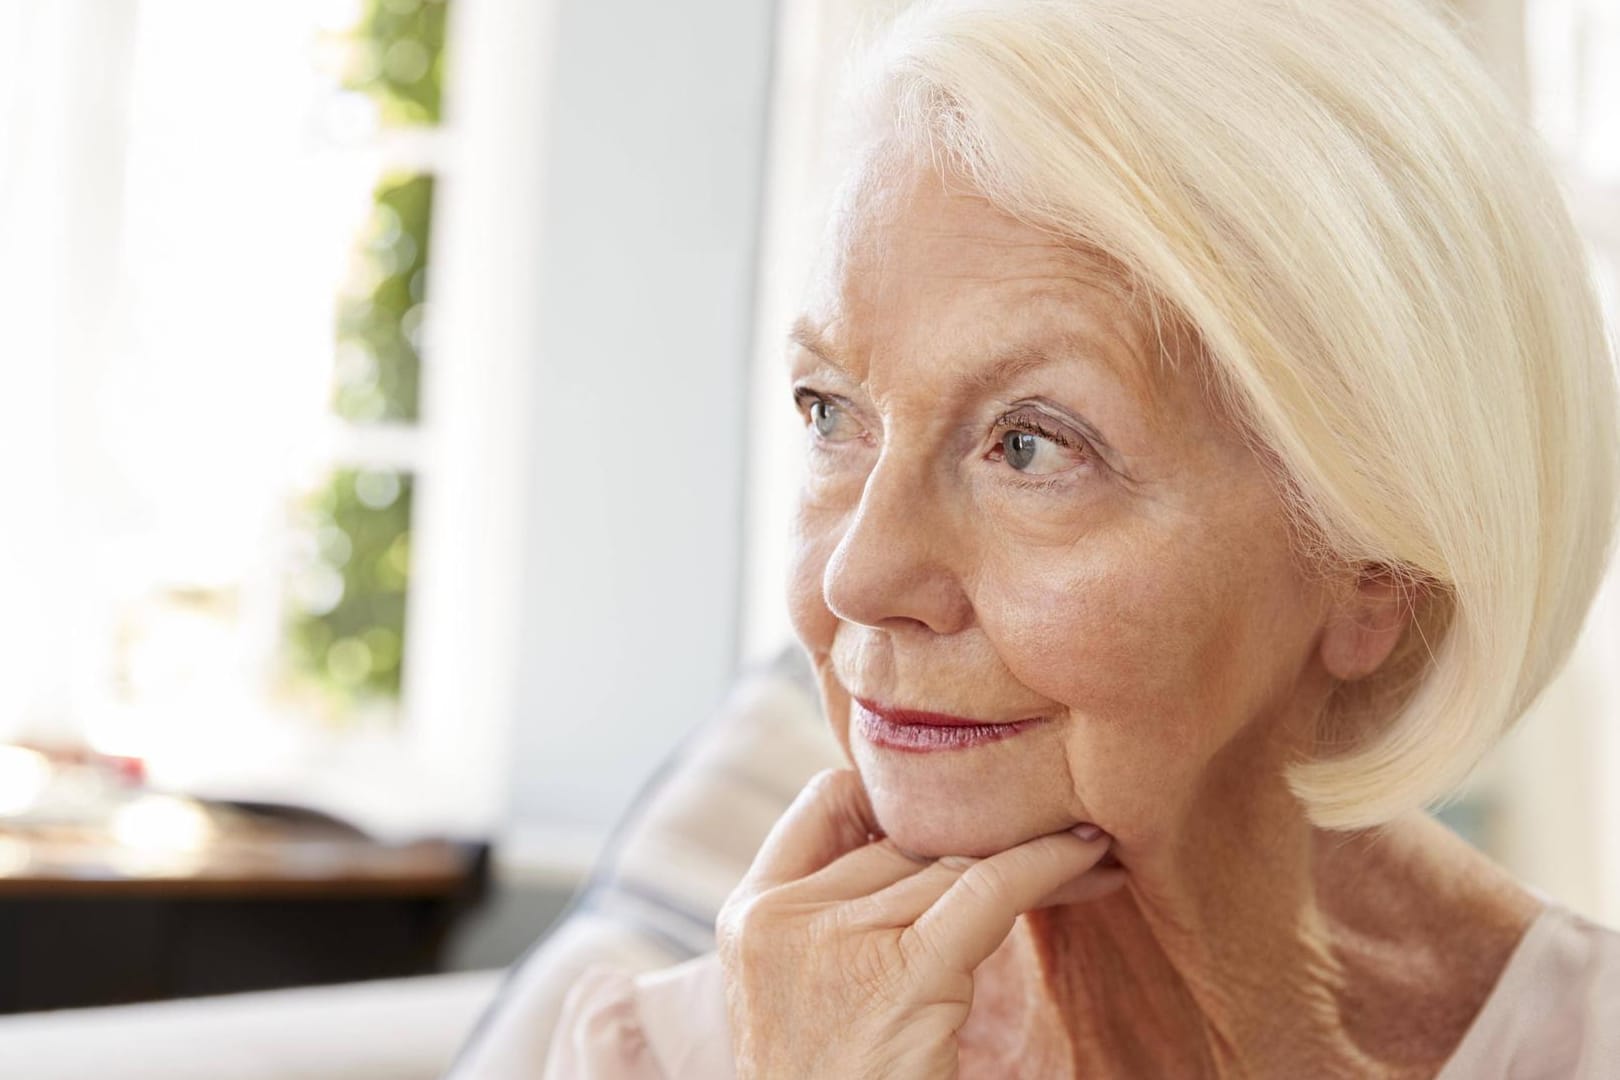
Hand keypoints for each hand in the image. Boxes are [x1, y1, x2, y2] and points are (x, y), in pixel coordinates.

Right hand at [715, 768, 1124, 1078]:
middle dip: (979, 831)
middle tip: (1051, 821)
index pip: (826, 803)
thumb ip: (838, 920)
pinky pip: (988, 890)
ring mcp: (833, 943)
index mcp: (749, 918)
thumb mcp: (805, 994)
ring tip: (1082, 845)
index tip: (960, 811)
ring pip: (950, 861)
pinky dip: (1045, 864)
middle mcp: (779, 919)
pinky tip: (1083, 850)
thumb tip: (928, 849)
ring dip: (1025, 849)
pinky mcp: (900, 976)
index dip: (897, 797)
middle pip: (901, 838)